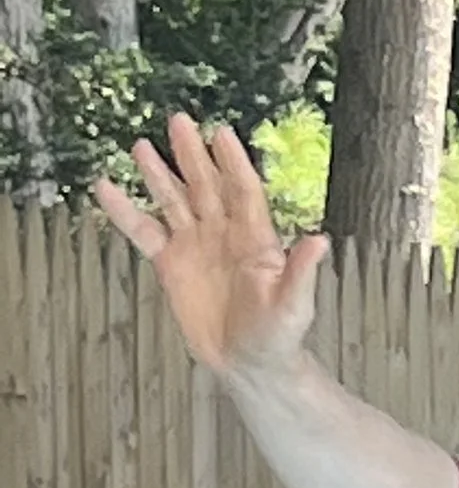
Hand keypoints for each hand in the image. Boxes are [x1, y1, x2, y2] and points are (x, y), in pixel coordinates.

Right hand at [92, 115, 326, 378]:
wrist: (250, 365)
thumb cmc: (278, 338)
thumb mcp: (294, 307)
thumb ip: (302, 273)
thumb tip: (321, 242)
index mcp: (256, 240)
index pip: (243, 192)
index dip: (233, 163)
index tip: (222, 134)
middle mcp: (224, 235)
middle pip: (206, 186)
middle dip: (192, 155)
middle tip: (179, 122)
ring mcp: (196, 246)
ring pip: (174, 201)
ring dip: (159, 174)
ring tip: (141, 146)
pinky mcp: (172, 264)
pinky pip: (145, 231)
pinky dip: (125, 211)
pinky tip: (107, 188)